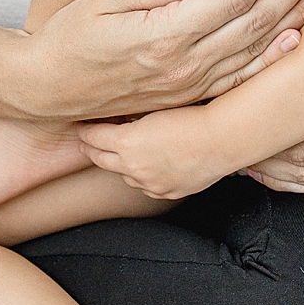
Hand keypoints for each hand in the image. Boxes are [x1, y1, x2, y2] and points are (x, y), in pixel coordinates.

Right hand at [18, 0, 303, 122]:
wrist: (48, 89)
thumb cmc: (72, 34)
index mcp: (165, 35)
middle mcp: (184, 65)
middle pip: (256, 21)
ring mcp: (189, 86)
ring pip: (257, 51)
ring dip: (296, 18)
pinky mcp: (189, 98)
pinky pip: (241, 79)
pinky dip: (273, 58)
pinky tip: (296, 38)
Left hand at [78, 106, 225, 201]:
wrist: (223, 139)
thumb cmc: (193, 117)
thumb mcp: (154, 112)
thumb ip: (131, 121)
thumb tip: (120, 120)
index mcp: (127, 143)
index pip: (93, 138)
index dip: (85, 131)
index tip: (81, 126)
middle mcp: (134, 167)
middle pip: (100, 160)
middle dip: (91, 149)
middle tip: (85, 142)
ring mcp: (150, 183)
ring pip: (124, 176)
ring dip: (119, 165)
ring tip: (119, 154)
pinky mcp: (167, 192)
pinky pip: (147, 187)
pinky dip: (143, 177)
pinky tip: (147, 167)